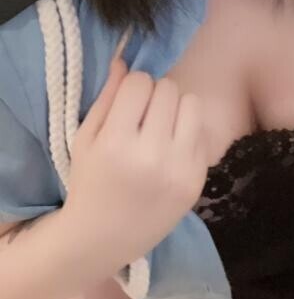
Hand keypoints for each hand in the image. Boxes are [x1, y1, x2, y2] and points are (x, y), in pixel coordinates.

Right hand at [63, 57, 209, 269]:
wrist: (103, 238)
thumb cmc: (90, 182)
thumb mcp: (86, 139)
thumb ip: (106, 97)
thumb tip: (125, 59)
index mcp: (117, 143)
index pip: (140, 82)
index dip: (132, 88)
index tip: (127, 105)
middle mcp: (151, 155)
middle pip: (167, 88)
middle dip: (154, 96)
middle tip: (143, 117)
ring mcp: (179, 168)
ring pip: (191, 103)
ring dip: (175, 109)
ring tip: (161, 128)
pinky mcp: (198, 179)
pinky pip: (202, 131)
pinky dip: (187, 133)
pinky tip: (171, 150)